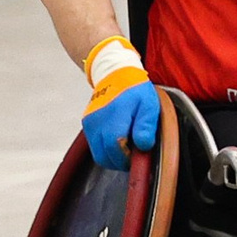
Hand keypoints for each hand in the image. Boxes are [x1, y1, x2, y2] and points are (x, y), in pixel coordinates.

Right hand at [80, 36, 158, 171]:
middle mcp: (97, 123)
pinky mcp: (87, 125)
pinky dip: (105, 149)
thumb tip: (143, 145)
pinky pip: (94, 145)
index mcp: (114, 118)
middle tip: (133, 157)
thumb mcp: (149, 105)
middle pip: (104, 156)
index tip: (138, 157)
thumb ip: (146, 125)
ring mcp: (90, 124)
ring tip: (127, 149)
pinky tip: (118, 142)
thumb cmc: (135, 90)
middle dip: (119, 161)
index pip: (115, 149)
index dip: (127, 158)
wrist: (115, 74)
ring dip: (112, 157)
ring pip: (98, 154)